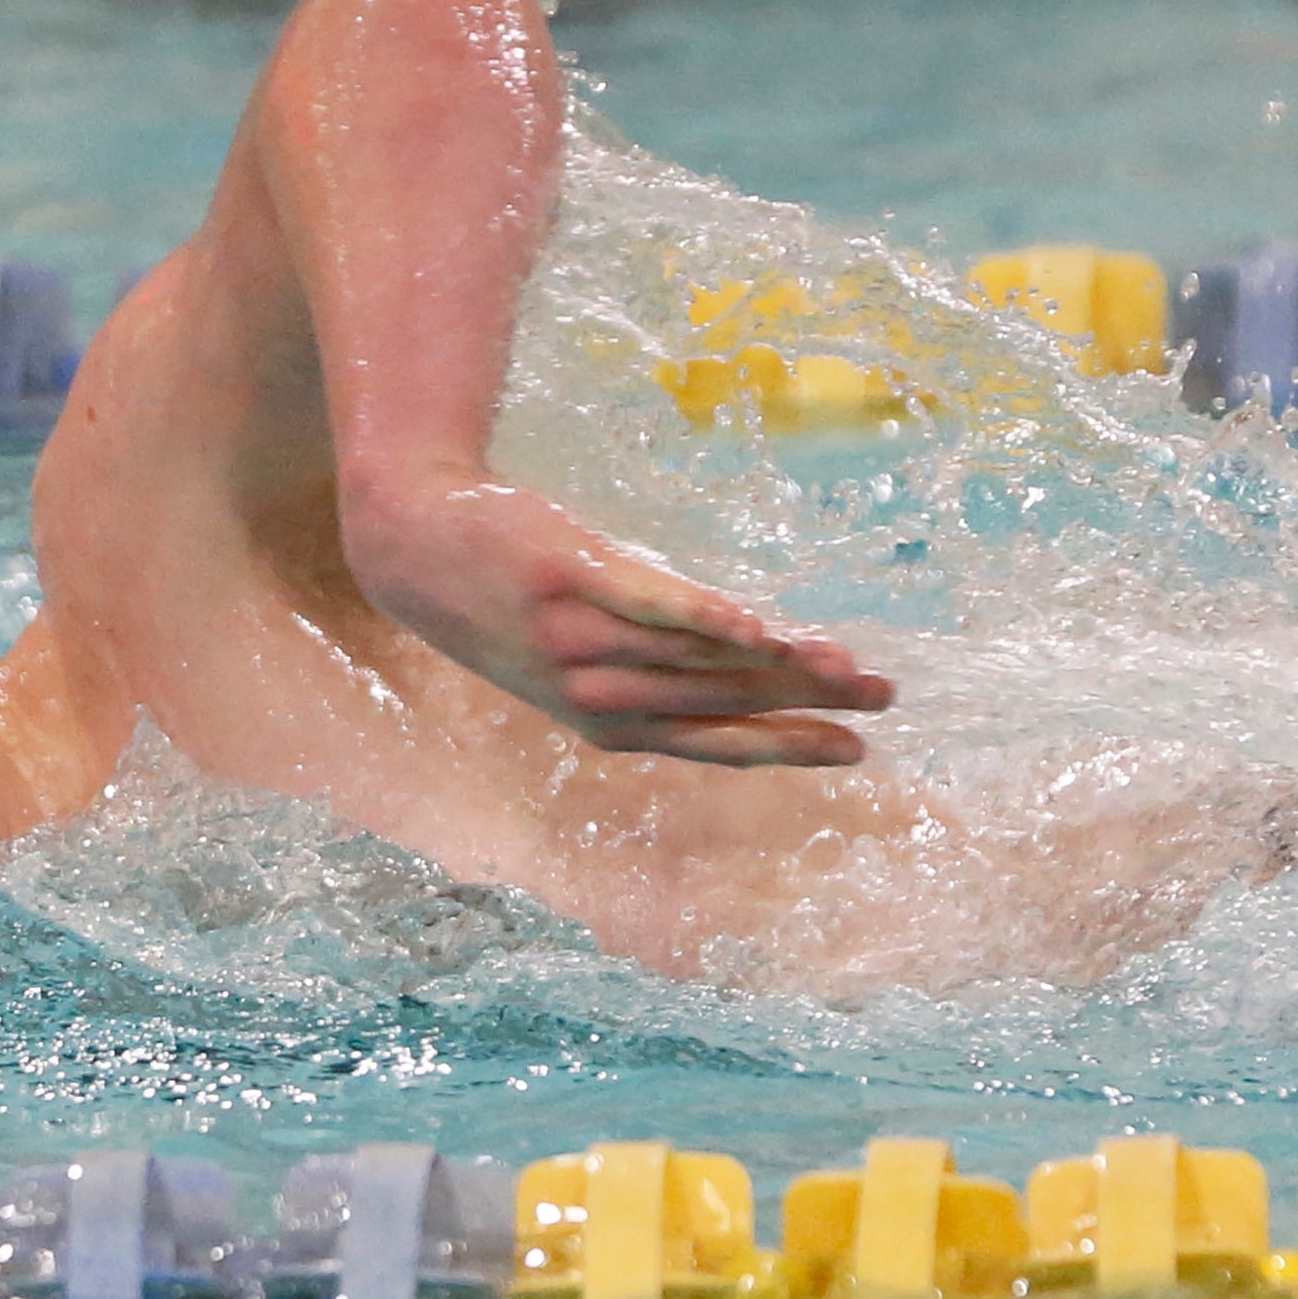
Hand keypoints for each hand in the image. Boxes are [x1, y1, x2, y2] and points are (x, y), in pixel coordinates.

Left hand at [339, 469, 893, 767]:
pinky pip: (652, 606)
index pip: (716, 742)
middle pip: (723, 701)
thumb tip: (743, 667)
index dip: (788, 747)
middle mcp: (599, 692)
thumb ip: (647, 672)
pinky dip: (707, 621)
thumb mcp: (571, 658)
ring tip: (848, 665)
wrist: (413, 546)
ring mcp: (585, 638)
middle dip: (808, 706)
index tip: (857, 751)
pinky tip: (760, 629)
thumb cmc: (505, 603)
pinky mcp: (572, 578)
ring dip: (780, 667)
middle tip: (884, 700)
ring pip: (700, 661)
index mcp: (606, 723)